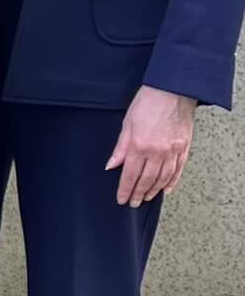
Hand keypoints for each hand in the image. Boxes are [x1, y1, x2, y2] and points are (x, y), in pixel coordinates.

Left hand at [107, 85, 195, 206]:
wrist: (172, 91)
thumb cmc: (147, 103)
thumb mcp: (126, 124)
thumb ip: (120, 148)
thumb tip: (111, 165)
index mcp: (139, 146)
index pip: (130, 175)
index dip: (125, 189)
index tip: (122, 199)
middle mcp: (157, 152)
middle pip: (147, 180)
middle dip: (139, 194)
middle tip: (134, 203)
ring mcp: (173, 151)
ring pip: (163, 178)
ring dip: (154, 190)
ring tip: (147, 198)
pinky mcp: (184, 148)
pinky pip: (178, 170)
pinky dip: (172, 181)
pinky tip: (166, 189)